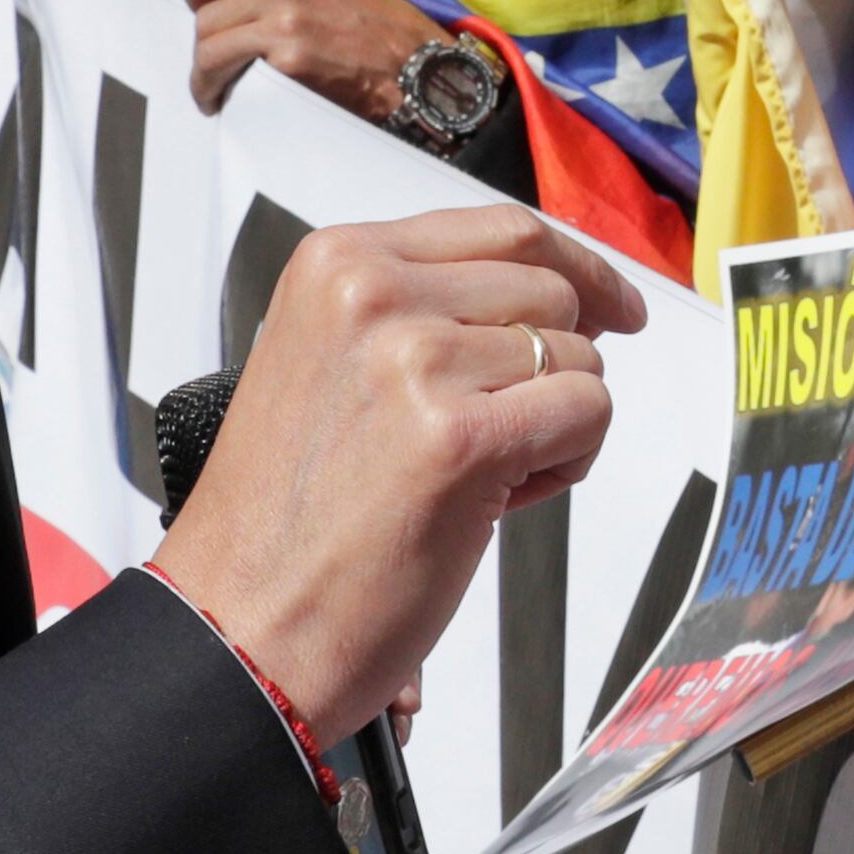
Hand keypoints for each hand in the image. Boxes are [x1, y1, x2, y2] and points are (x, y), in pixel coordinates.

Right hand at [154, 209, 644, 733]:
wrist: (241, 624)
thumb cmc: (288, 522)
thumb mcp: (333, 363)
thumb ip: (424, 310)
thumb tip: (555, 292)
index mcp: (338, 263)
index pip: (504, 229)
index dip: (576, 267)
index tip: (612, 301)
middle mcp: (374, 295)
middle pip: (549, 290)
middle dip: (557, 365)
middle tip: (507, 433)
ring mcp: (417, 360)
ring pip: (577, 356)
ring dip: (556, 424)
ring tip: (480, 478)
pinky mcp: (462, 438)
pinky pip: (587, 413)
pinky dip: (568, 462)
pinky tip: (501, 498)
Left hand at [182, 0, 446, 124]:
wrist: (423, 72)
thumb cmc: (389, 35)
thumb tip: (244, 4)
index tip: (201, 8)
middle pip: (206, 15)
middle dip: (203, 48)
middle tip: (214, 71)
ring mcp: (283, 22)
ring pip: (209, 48)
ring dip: (204, 76)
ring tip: (215, 94)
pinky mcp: (287, 62)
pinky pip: (230, 77)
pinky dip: (223, 93)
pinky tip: (232, 104)